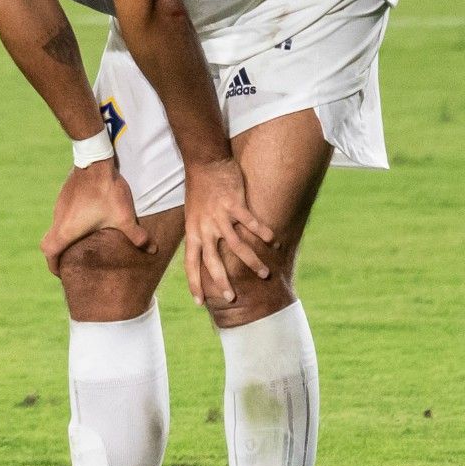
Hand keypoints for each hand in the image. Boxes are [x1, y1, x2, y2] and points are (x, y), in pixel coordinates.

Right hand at [41, 160, 153, 275]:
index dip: (54, 266)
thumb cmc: (107, 192)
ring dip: (64, 237)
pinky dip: (69, 223)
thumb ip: (137, 236)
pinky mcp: (64, 194)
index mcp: (67, 230)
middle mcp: (58, 218)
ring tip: (80, 243)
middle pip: (48, 242)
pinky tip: (86, 220)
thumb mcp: (124, 217)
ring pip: (55, 227)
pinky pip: (62, 214)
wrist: (96, 160)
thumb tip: (152, 251)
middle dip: (57, 254)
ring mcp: (59, 205)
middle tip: (69, 262)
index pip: (50, 253)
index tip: (62, 273)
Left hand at [181, 158, 274, 305]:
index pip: (191, 263)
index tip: (199, 302)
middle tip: (231, 298)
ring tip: (264, 274)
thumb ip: (200, 234)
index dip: (194, 283)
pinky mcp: (234, 204)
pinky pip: (250, 222)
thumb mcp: (192, 215)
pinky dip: (263, 233)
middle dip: (222, 282)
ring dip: (252, 262)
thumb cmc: (199, 190)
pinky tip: (273, 241)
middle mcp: (206, 228)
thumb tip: (204, 253)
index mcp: (194, 232)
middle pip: (213, 262)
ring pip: (237, 246)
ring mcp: (220, 216)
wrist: (205, 163)